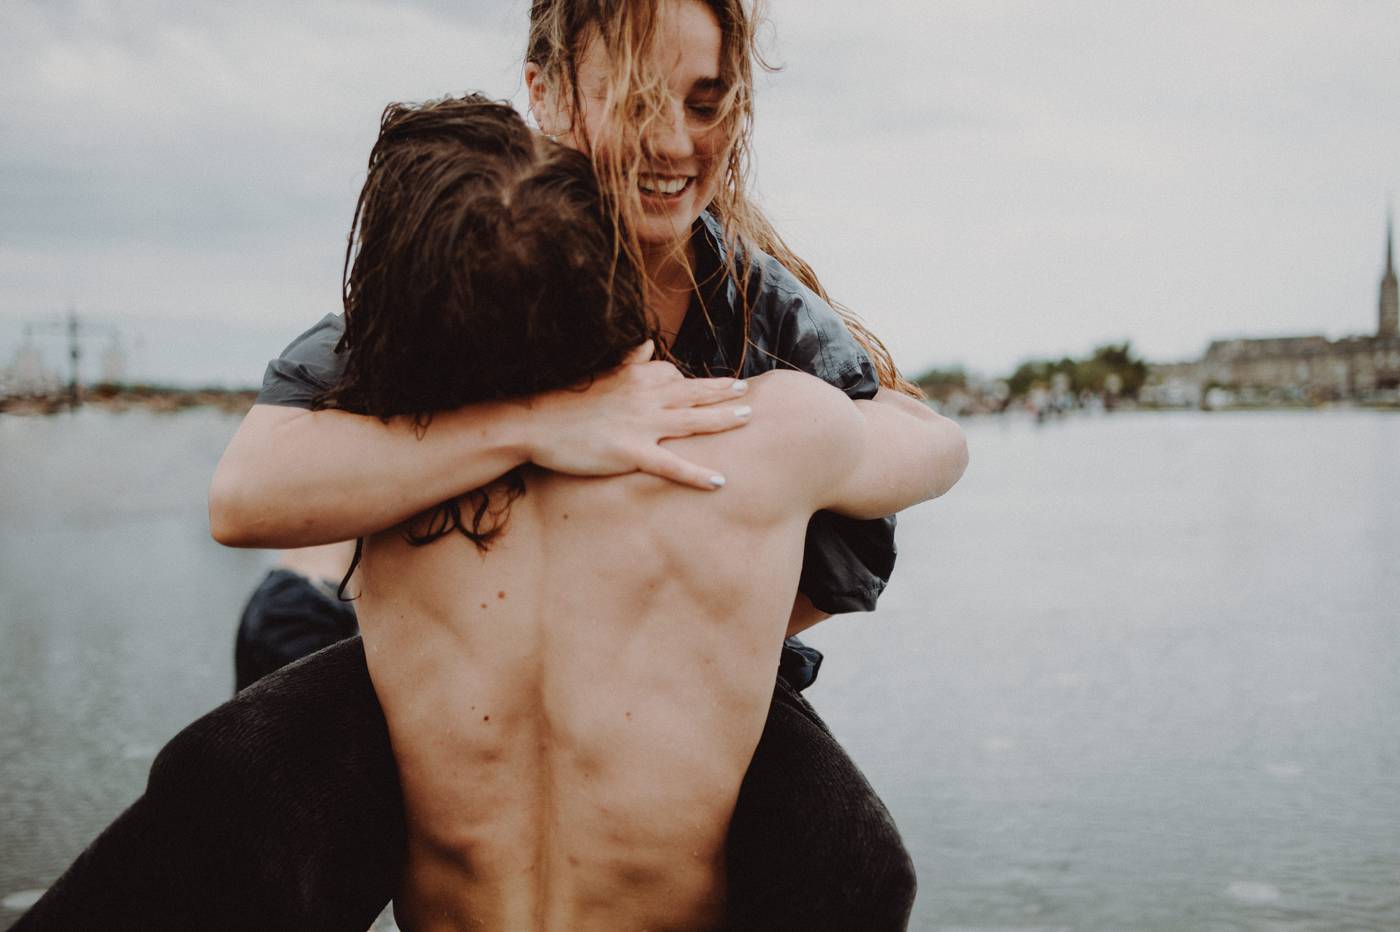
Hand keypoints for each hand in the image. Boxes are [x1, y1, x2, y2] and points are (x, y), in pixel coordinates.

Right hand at [526, 341, 751, 489]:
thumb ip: (628, 360)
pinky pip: (672, 465)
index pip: (674, 376)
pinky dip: (697, 474)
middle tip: (747, 392)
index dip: (689, 385)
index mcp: (636, 377)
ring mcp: (640, 425)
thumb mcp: (599, 374)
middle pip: (693, 393)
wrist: (533, 423)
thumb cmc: (562, 402)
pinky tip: (719, 481)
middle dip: (722, 392)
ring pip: (692, 421)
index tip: (703, 390)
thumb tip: (648, 343)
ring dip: (722, 419)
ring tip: (748, 417)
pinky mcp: (631, 452)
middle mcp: (645, 397)